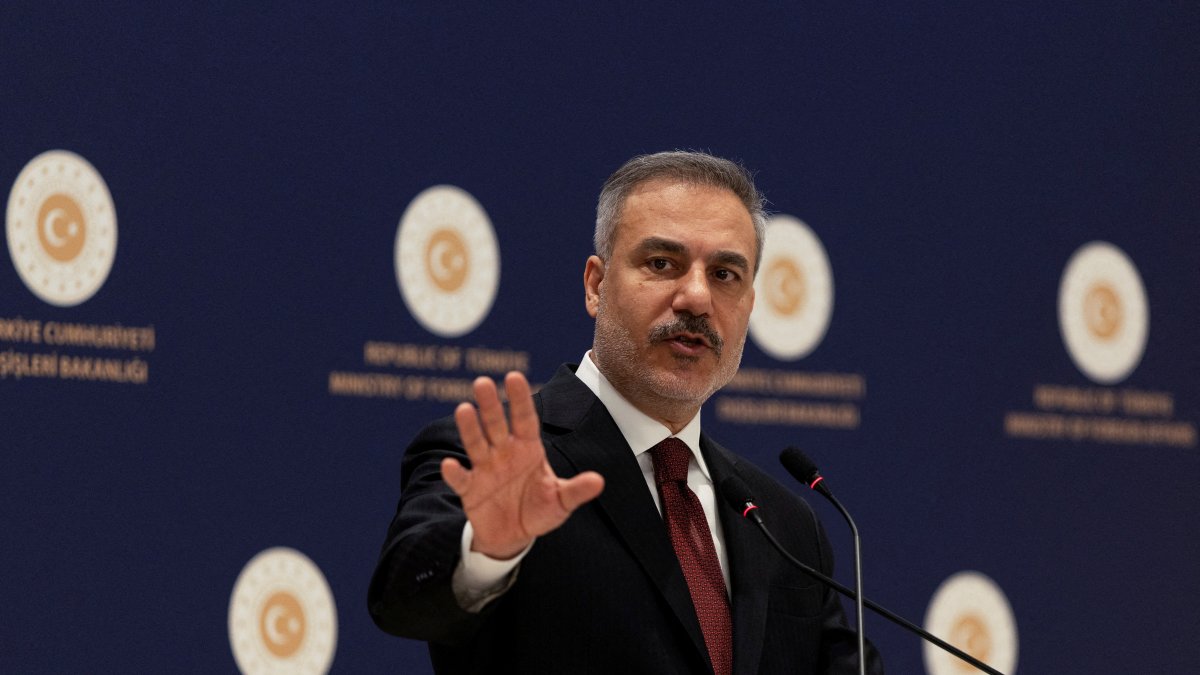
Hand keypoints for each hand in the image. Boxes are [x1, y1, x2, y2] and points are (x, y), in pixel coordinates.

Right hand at [441, 371, 604, 559]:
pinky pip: (461, 479)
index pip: (525, 419)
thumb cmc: (540, 511)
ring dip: (470, 428)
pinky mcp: (470, 489)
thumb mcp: (561, 502)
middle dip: (490, 405)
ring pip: (476, 443)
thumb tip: (599, 481)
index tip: (514, 377)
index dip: (520, 399)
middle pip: (497, 424)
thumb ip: (576, 490)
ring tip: (464, 409)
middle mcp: (504, 453)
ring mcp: (485, 468)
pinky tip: (450, 464)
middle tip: (482, 382)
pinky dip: (455, 473)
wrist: (514, 537)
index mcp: (528, 449)